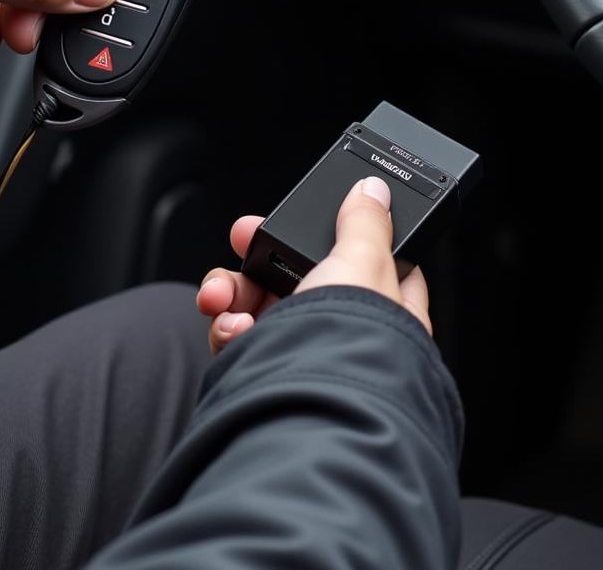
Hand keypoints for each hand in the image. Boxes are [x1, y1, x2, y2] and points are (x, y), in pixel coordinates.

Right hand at [197, 177, 431, 354]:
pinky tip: (231, 330)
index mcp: (383, 306)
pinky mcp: (263, 375)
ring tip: (220, 298)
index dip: (326, 231)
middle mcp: (341, 332)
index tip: (297, 215)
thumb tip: (373, 191)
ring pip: (257, 304)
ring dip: (231, 292)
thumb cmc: (351, 344)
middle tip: (241, 240)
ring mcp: (300, 355)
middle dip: (257, 256)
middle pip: (294, 274)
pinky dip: (226, 329)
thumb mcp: (364, 261)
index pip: (358, 257)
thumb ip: (364, 222)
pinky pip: (236, 339)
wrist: (306, 411)